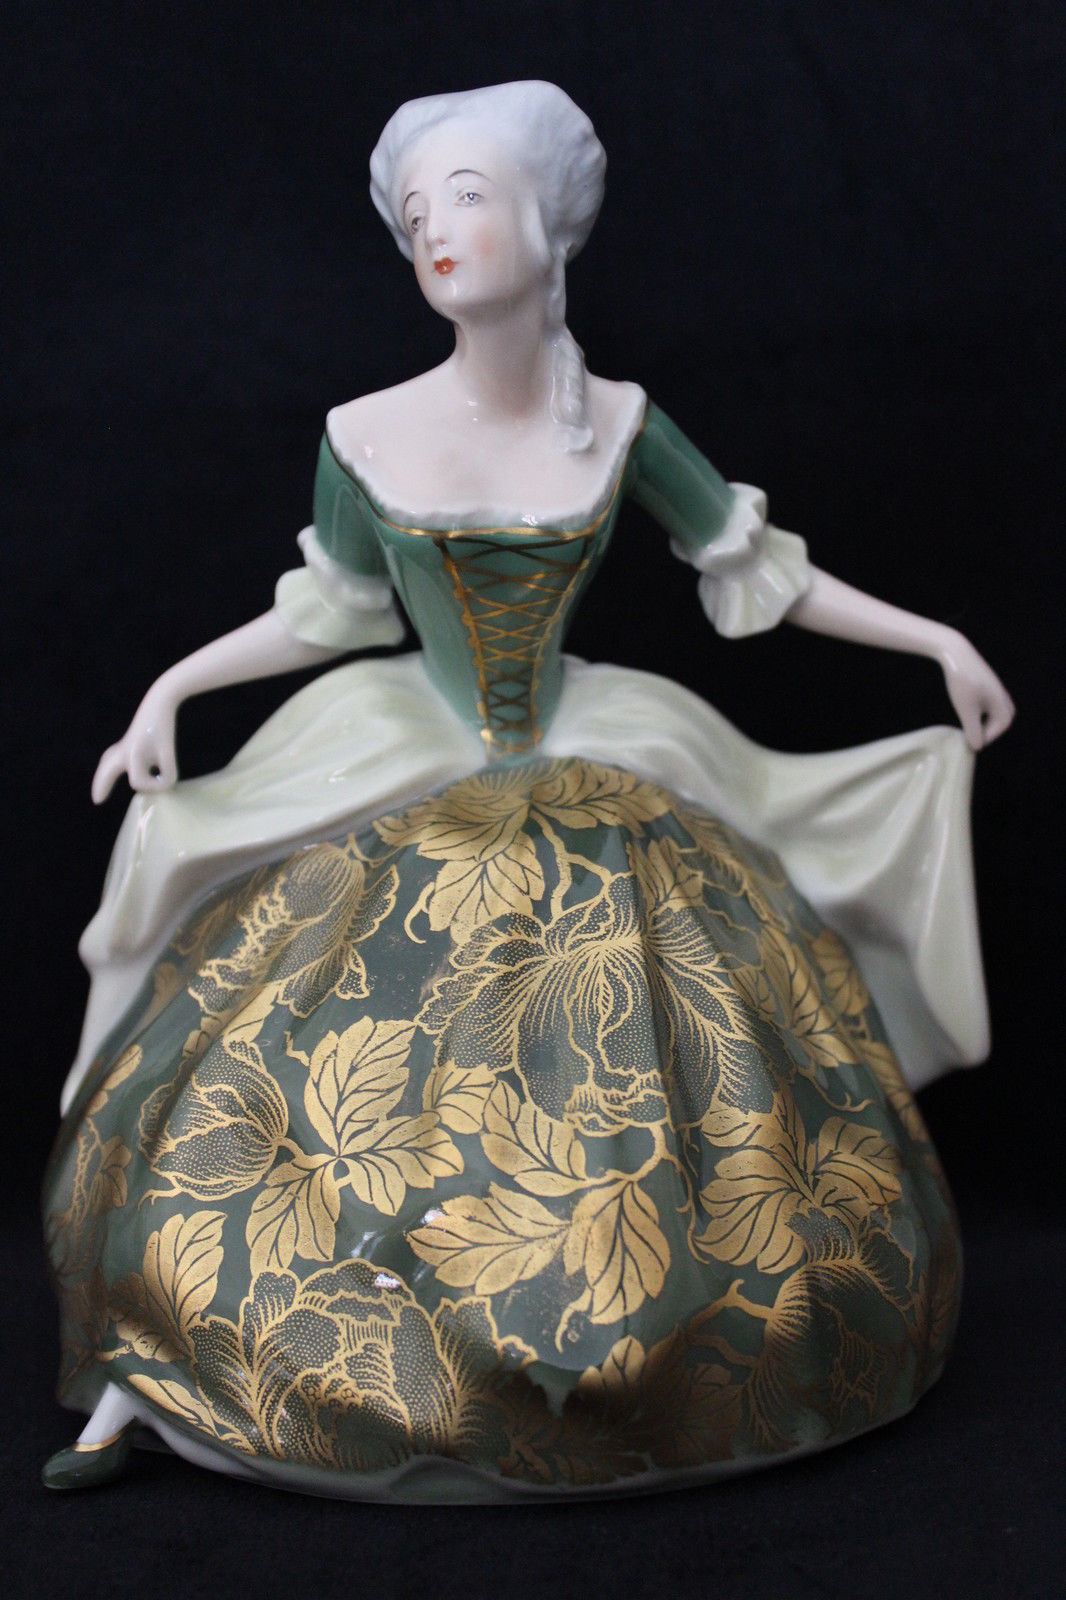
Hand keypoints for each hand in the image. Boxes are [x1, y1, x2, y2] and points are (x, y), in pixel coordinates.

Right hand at [92, 687, 178, 801]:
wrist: (159, 700)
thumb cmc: (163, 727)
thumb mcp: (168, 753)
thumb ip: (167, 777)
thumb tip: (161, 785)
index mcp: (128, 754)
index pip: (137, 783)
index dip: (154, 785)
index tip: (165, 779)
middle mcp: (121, 751)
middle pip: (106, 770)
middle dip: (102, 785)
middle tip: (97, 800)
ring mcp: (122, 744)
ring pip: (107, 762)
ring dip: (103, 776)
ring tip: (101, 789)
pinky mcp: (128, 739)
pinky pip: (112, 755)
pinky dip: (109, 764)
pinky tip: (118, 767)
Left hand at [938, 629, 1015, 749]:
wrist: (956, 653)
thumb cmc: (962, 683)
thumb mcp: (967, 710)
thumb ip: (973, 730)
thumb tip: (977, 747)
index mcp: (1002, 702)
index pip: (1000, 727)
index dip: (986, 737)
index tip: (970, 741)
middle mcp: (1002, 694)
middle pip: (1003, 719)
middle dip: (990, 730)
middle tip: (973, 735)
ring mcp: (995, 687)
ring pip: (995, 710)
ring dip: (984, 720)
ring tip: (968, 725)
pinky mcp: (986, 682)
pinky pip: (989, 701)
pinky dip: (981, 710)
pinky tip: (967, 709)